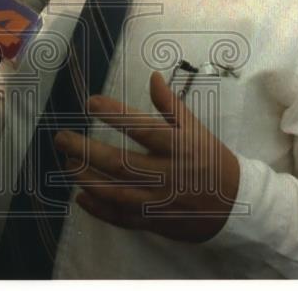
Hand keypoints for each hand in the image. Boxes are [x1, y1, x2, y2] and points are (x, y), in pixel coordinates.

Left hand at [54, 71, 240, 243]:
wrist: (235, 206)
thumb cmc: (212, 161)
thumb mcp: (196, 129)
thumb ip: (171, 105)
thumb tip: (153, 77)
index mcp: (178, 147)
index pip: (143, 129)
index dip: (116, 115)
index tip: (91, 102)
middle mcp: (166, 174)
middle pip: (121, 163)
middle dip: (88, 151)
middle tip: (61, 138)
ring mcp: (158, 201)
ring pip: (116, 192)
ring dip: (87, 178)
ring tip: (66, 164)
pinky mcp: (153, 221)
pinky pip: (121, 218)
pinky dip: (99, 209)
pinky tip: (80, 197)